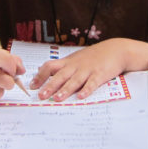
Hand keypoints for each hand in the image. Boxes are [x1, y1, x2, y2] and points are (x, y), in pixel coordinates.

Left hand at [29, 38, 147, 101]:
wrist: (115, 50)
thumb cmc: (94, 56)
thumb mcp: (75, 58)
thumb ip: (59, 65)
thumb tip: (41, 70)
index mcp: (68, 62)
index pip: (50, 66)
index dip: (40, 76)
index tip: (32, 86)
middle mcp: (76, 65)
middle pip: (60, 75)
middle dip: (50, 86)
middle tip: (41, 96)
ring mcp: (88, 69)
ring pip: (74, 80)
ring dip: (65, 89)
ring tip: (57, 98)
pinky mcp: (100, 74)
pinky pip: (92, 83)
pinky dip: (86, 90)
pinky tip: (81, 96)